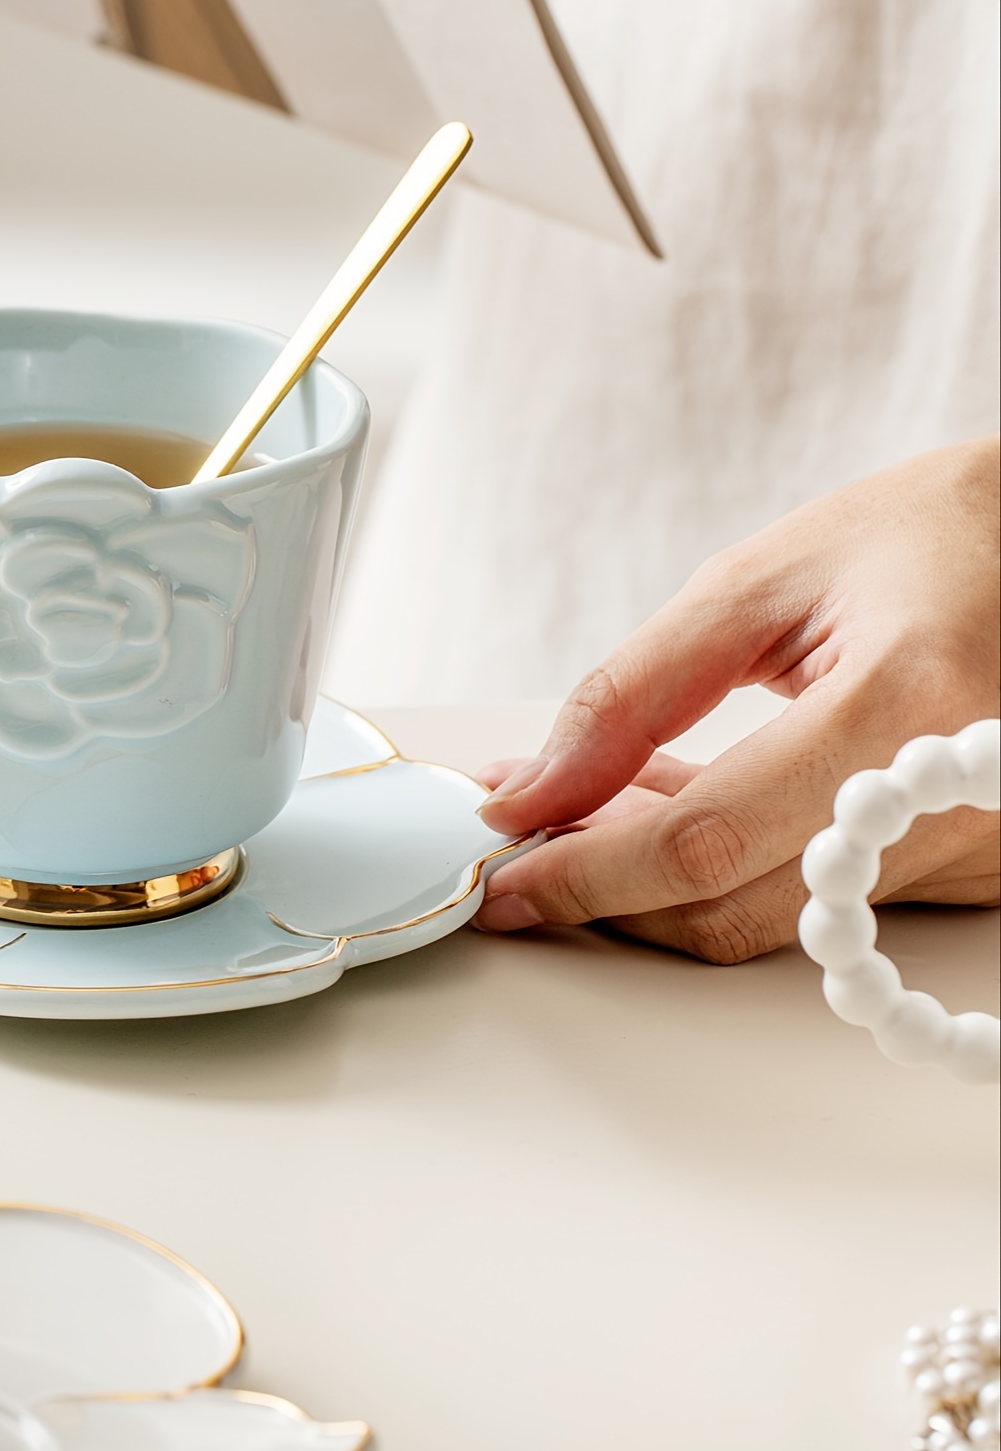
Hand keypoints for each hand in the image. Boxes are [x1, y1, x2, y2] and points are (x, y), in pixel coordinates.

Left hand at [472, 438, 1000, 962]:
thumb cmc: (917, 537)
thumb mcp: (756, 582)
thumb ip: (632, 693)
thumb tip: (532, 791)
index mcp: (903, 706)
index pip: (709, 840)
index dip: (587, 872)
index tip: (498, 878)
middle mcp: (952, 799)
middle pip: (738, 907)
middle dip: (608, 888)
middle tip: (519, 842)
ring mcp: (975, 847)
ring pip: (773, 913)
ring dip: (657, 875)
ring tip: (582, 803)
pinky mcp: (973, 867)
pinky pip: (820, 894)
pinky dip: (729, 864)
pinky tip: (669, 802)